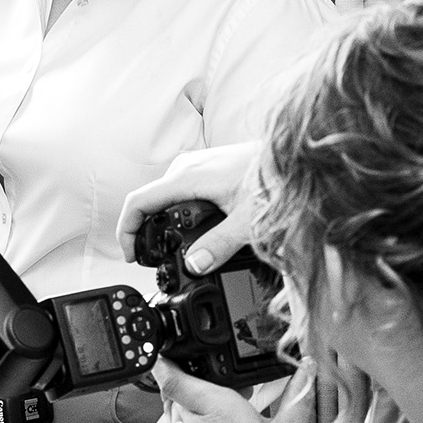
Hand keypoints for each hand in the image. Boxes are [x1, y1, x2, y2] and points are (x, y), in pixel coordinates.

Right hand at [117, 144, 266, 270]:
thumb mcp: (248, 222)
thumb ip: (219, 246)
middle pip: (150, 200)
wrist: (296, 157)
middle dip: (146, 230)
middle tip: (153, 259)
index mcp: (187, 177)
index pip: (138, 202)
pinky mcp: (209, 168)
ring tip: (173, 247)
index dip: (127, 231)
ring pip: (167, 196)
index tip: (132, 256)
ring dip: (164, 221)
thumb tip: (194, 265)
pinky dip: (179, 212)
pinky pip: (182, 191)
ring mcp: (198, 165)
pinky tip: (196, 228)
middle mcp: (187, 167)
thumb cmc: (276, 179)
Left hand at [159, 357, 313, 422]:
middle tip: (223, 401)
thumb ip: (297, 395)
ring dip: (192, 417)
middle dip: (193, 393)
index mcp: (221, 408)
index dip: (167, 364)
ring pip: (178, 421)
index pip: (176, 378)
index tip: (166, 356)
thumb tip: (309, 369)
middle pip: (178, 397)